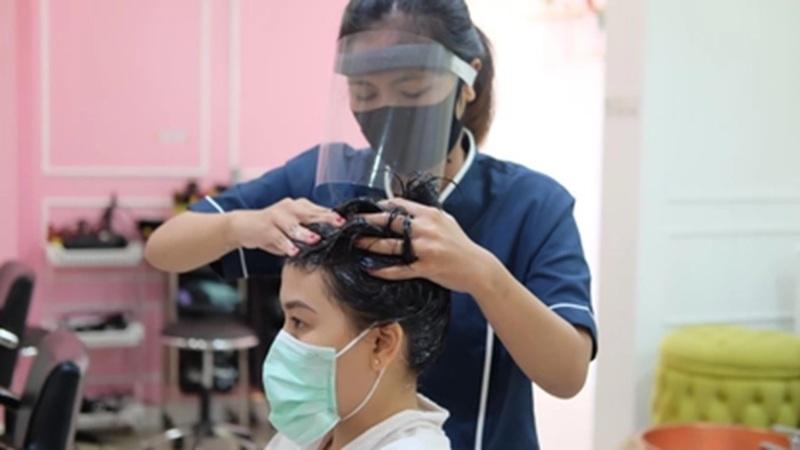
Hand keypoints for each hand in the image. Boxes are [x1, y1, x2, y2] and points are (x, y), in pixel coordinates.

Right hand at [228, 198, 342, 255]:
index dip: (332, 216)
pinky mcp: (266, 228)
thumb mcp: (293, 226)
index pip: (319, 210)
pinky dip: (286, 245)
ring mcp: (277, 217)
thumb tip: (331, 238)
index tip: (345, 222)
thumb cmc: (273, 228)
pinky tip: (293, 251)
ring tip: (314, 239)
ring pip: (293, 224)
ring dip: (304, 232)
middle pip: (310, 213)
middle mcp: (289, 208)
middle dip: (325, 219)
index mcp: (299, 206)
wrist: (243, 225)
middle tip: (338, 224)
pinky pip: (278, 237)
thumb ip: (309, 229)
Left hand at [357, 198, 497, 293]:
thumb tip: (405, 208)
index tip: (364, 209)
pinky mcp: (426, 268)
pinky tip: (369, 268)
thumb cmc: (460, 244)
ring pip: (390, 245)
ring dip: (369, 244)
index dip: (379, 206)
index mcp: (430, 215)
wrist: (478, 267)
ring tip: (354, 243)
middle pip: (389, 222)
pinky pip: (399, 269)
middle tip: (350, 223)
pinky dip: (383, 269)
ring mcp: (425, 249)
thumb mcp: (446, 221)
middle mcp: (426, 228)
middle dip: (367, 222)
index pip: (398, 205)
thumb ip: (426, 214)